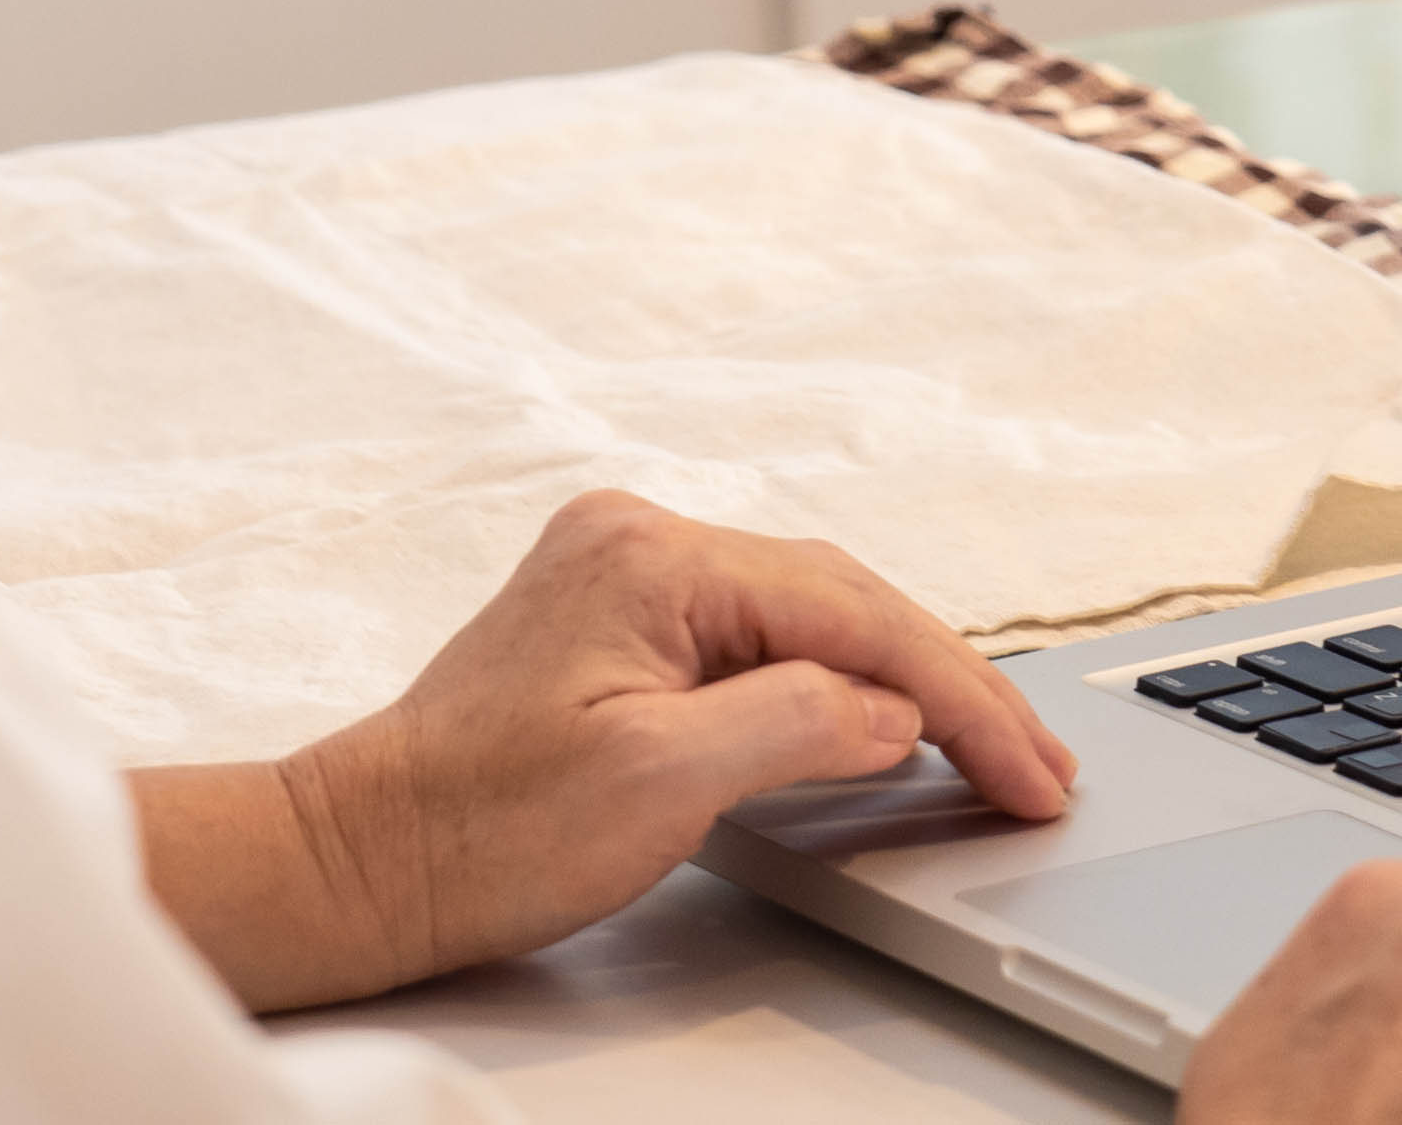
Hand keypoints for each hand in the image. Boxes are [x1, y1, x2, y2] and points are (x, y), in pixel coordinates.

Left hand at [134, 490, 1073, 1010]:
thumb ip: (795, 726)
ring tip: (990, 754)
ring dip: (899, 685)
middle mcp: (639, 538)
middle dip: (950, 688)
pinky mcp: (614, 623)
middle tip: (1038, 771)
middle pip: (842, 601)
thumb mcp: (660, 784)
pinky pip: (758, 637)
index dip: (961, 699)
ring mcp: (624, 574)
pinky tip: (881, 725)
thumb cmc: (479, 830)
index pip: (855, 614)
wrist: (363, 862)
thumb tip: (891, 712)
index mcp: (653, 556)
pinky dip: (831, 682)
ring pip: (807, 616)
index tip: (1030, 771)